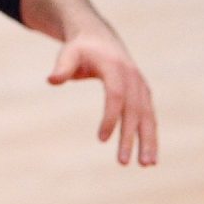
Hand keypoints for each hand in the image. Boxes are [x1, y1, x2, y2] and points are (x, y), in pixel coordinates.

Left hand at [48, 26, 158, 166]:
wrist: (100, 38)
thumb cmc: (81, 49)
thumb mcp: (69, 53)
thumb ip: (62, 67)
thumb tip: (52, 80)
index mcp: (115, 67)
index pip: (116, 95)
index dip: (110, 117)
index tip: (101, 139)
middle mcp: (133, 77)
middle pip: (134, 110)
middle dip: (130, 137)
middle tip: (122, 162)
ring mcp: (141, 86)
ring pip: (147, 116)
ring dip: (148, 141)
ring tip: (146, 165)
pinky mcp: (144, 93)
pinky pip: (149, 116)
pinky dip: (151, 135)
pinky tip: (150, 155)